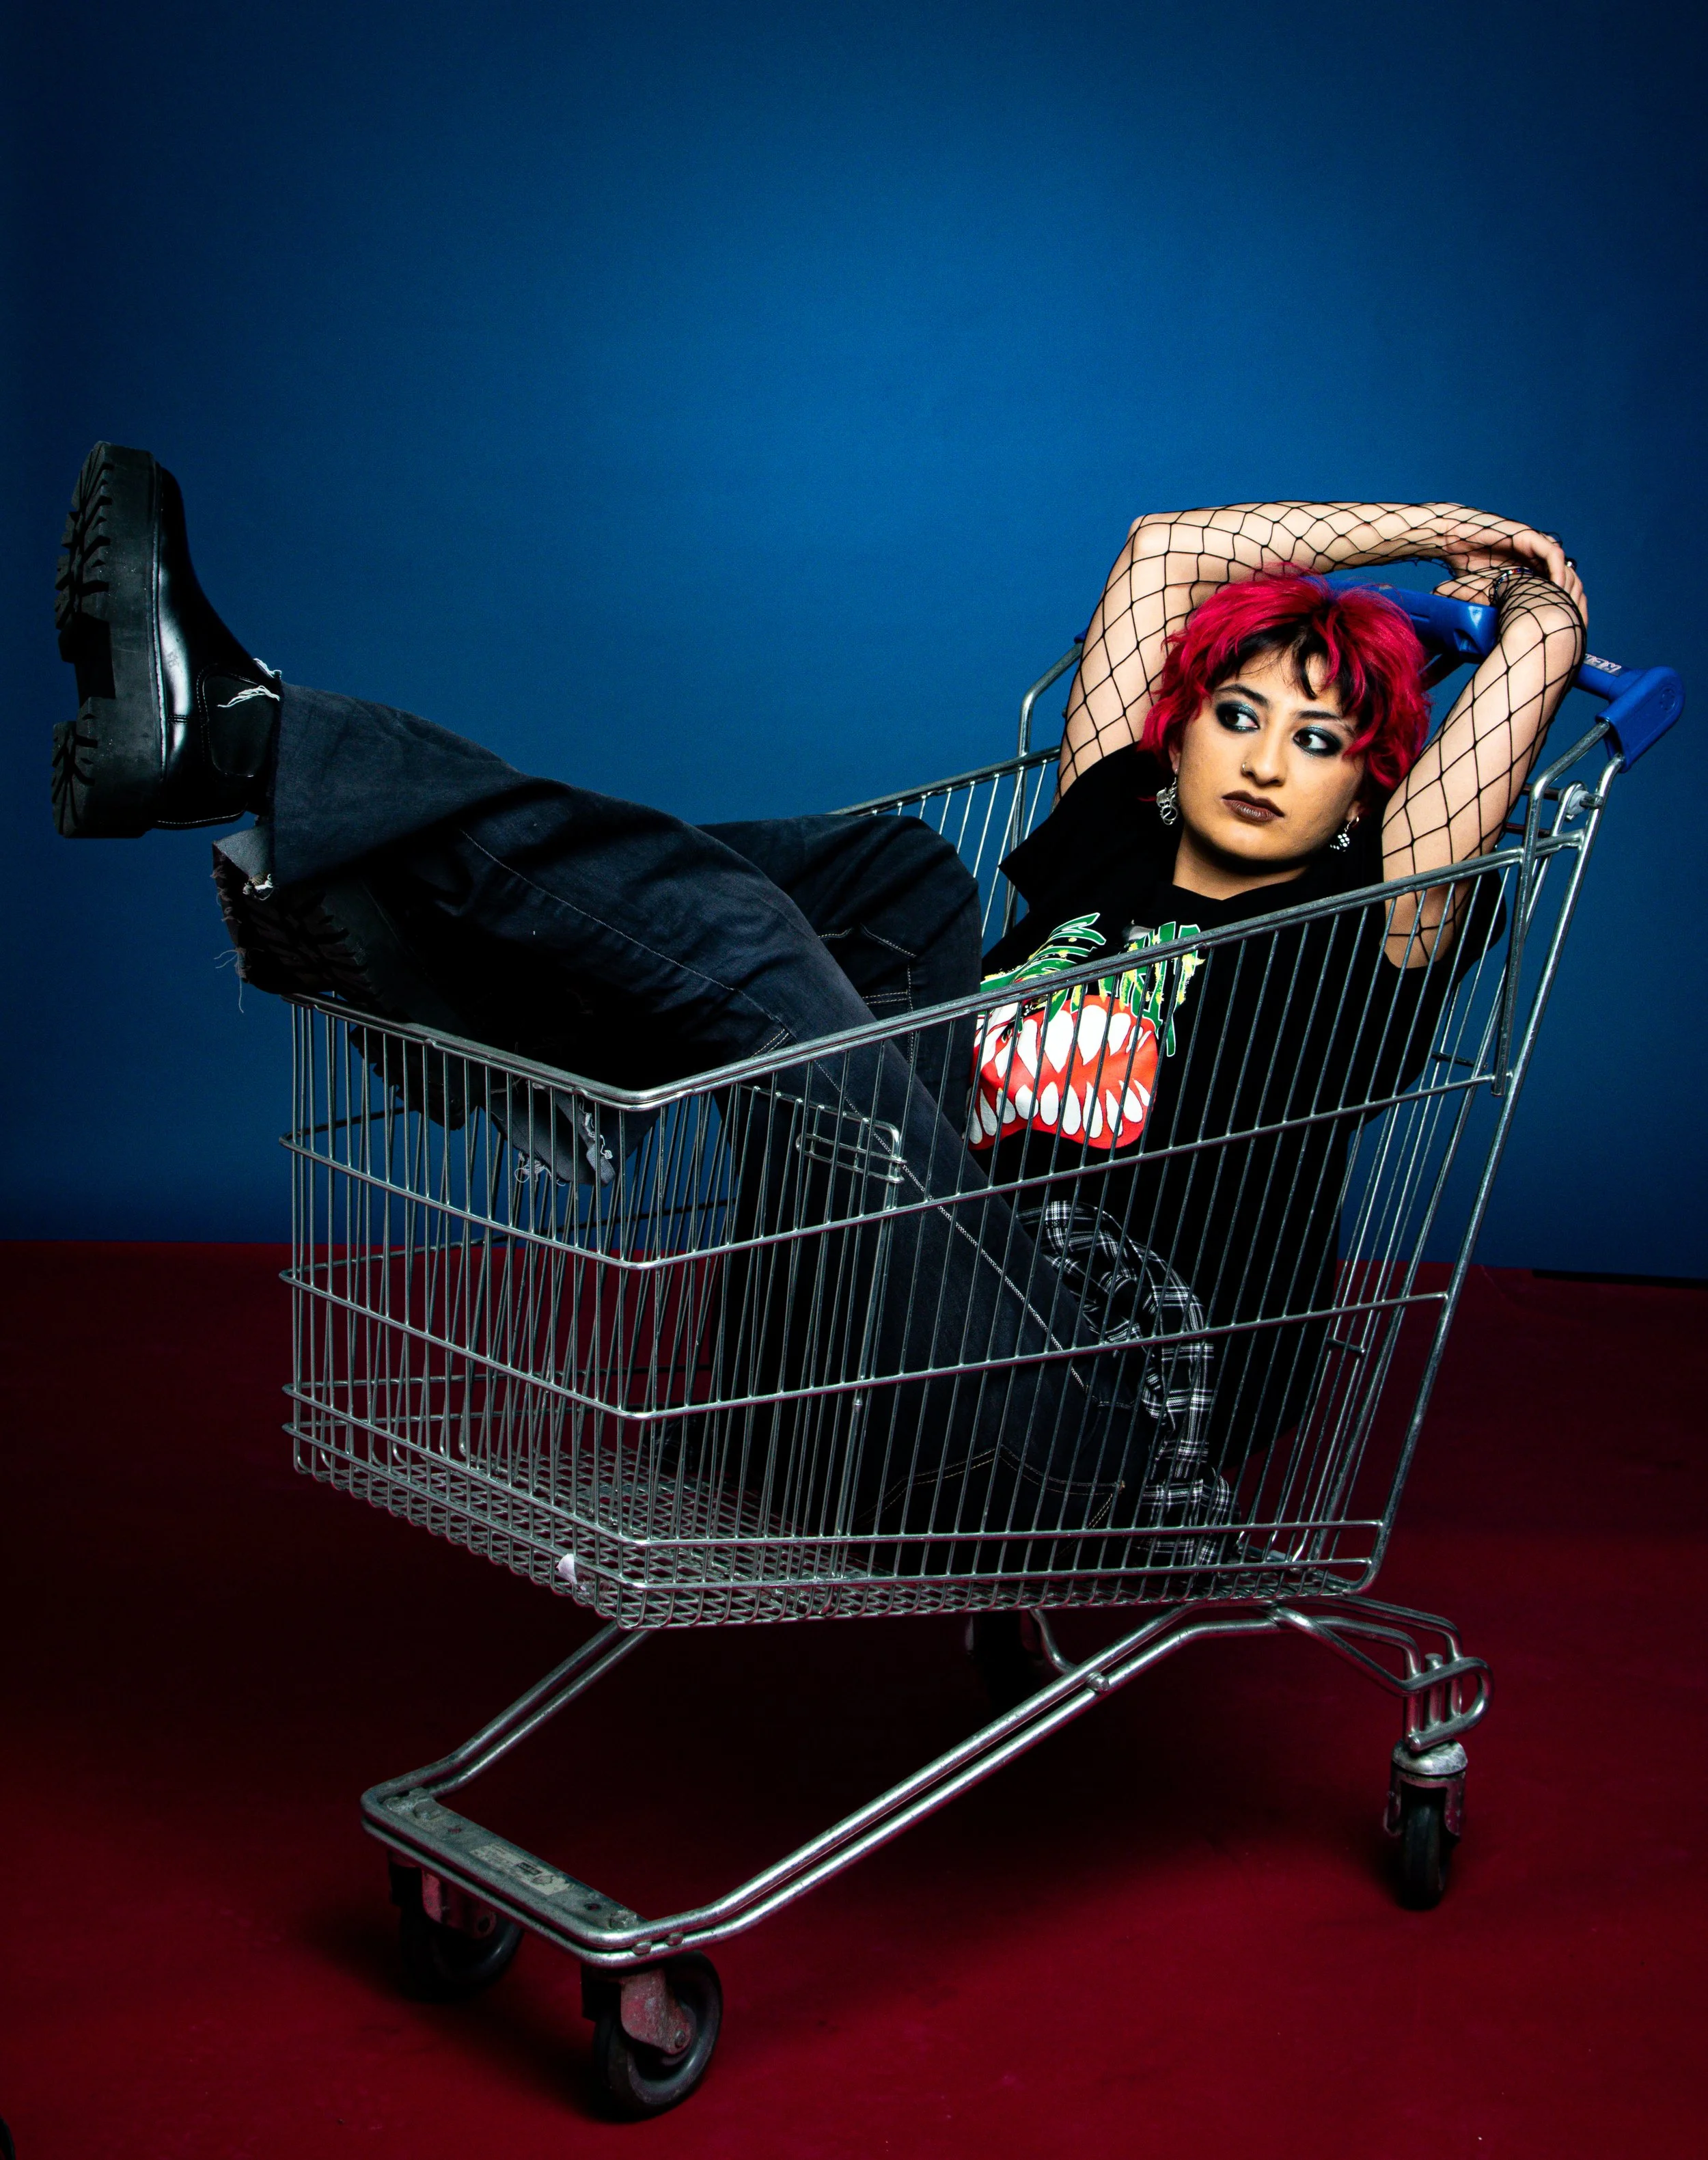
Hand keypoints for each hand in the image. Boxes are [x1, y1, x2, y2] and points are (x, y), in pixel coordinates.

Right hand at [1432, 553, 1587, 627]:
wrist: (1453, 539)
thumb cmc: (1465, 564)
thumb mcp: (1482, 592)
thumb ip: (1494, 605)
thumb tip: (1494, 636)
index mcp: (1526, 571)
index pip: (1552, 587)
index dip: (1558, 603)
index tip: (1558, 623)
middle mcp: (1533, 558)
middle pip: (1563, 577)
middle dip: (1568, 596)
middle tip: (1568, 617)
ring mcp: (1533, 547)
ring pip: (1562, 566)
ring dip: (1566, 584)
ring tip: (1565, 604)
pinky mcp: (1530, 537)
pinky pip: (1553, 554)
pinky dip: (1558, 570)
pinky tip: (1557, 586)